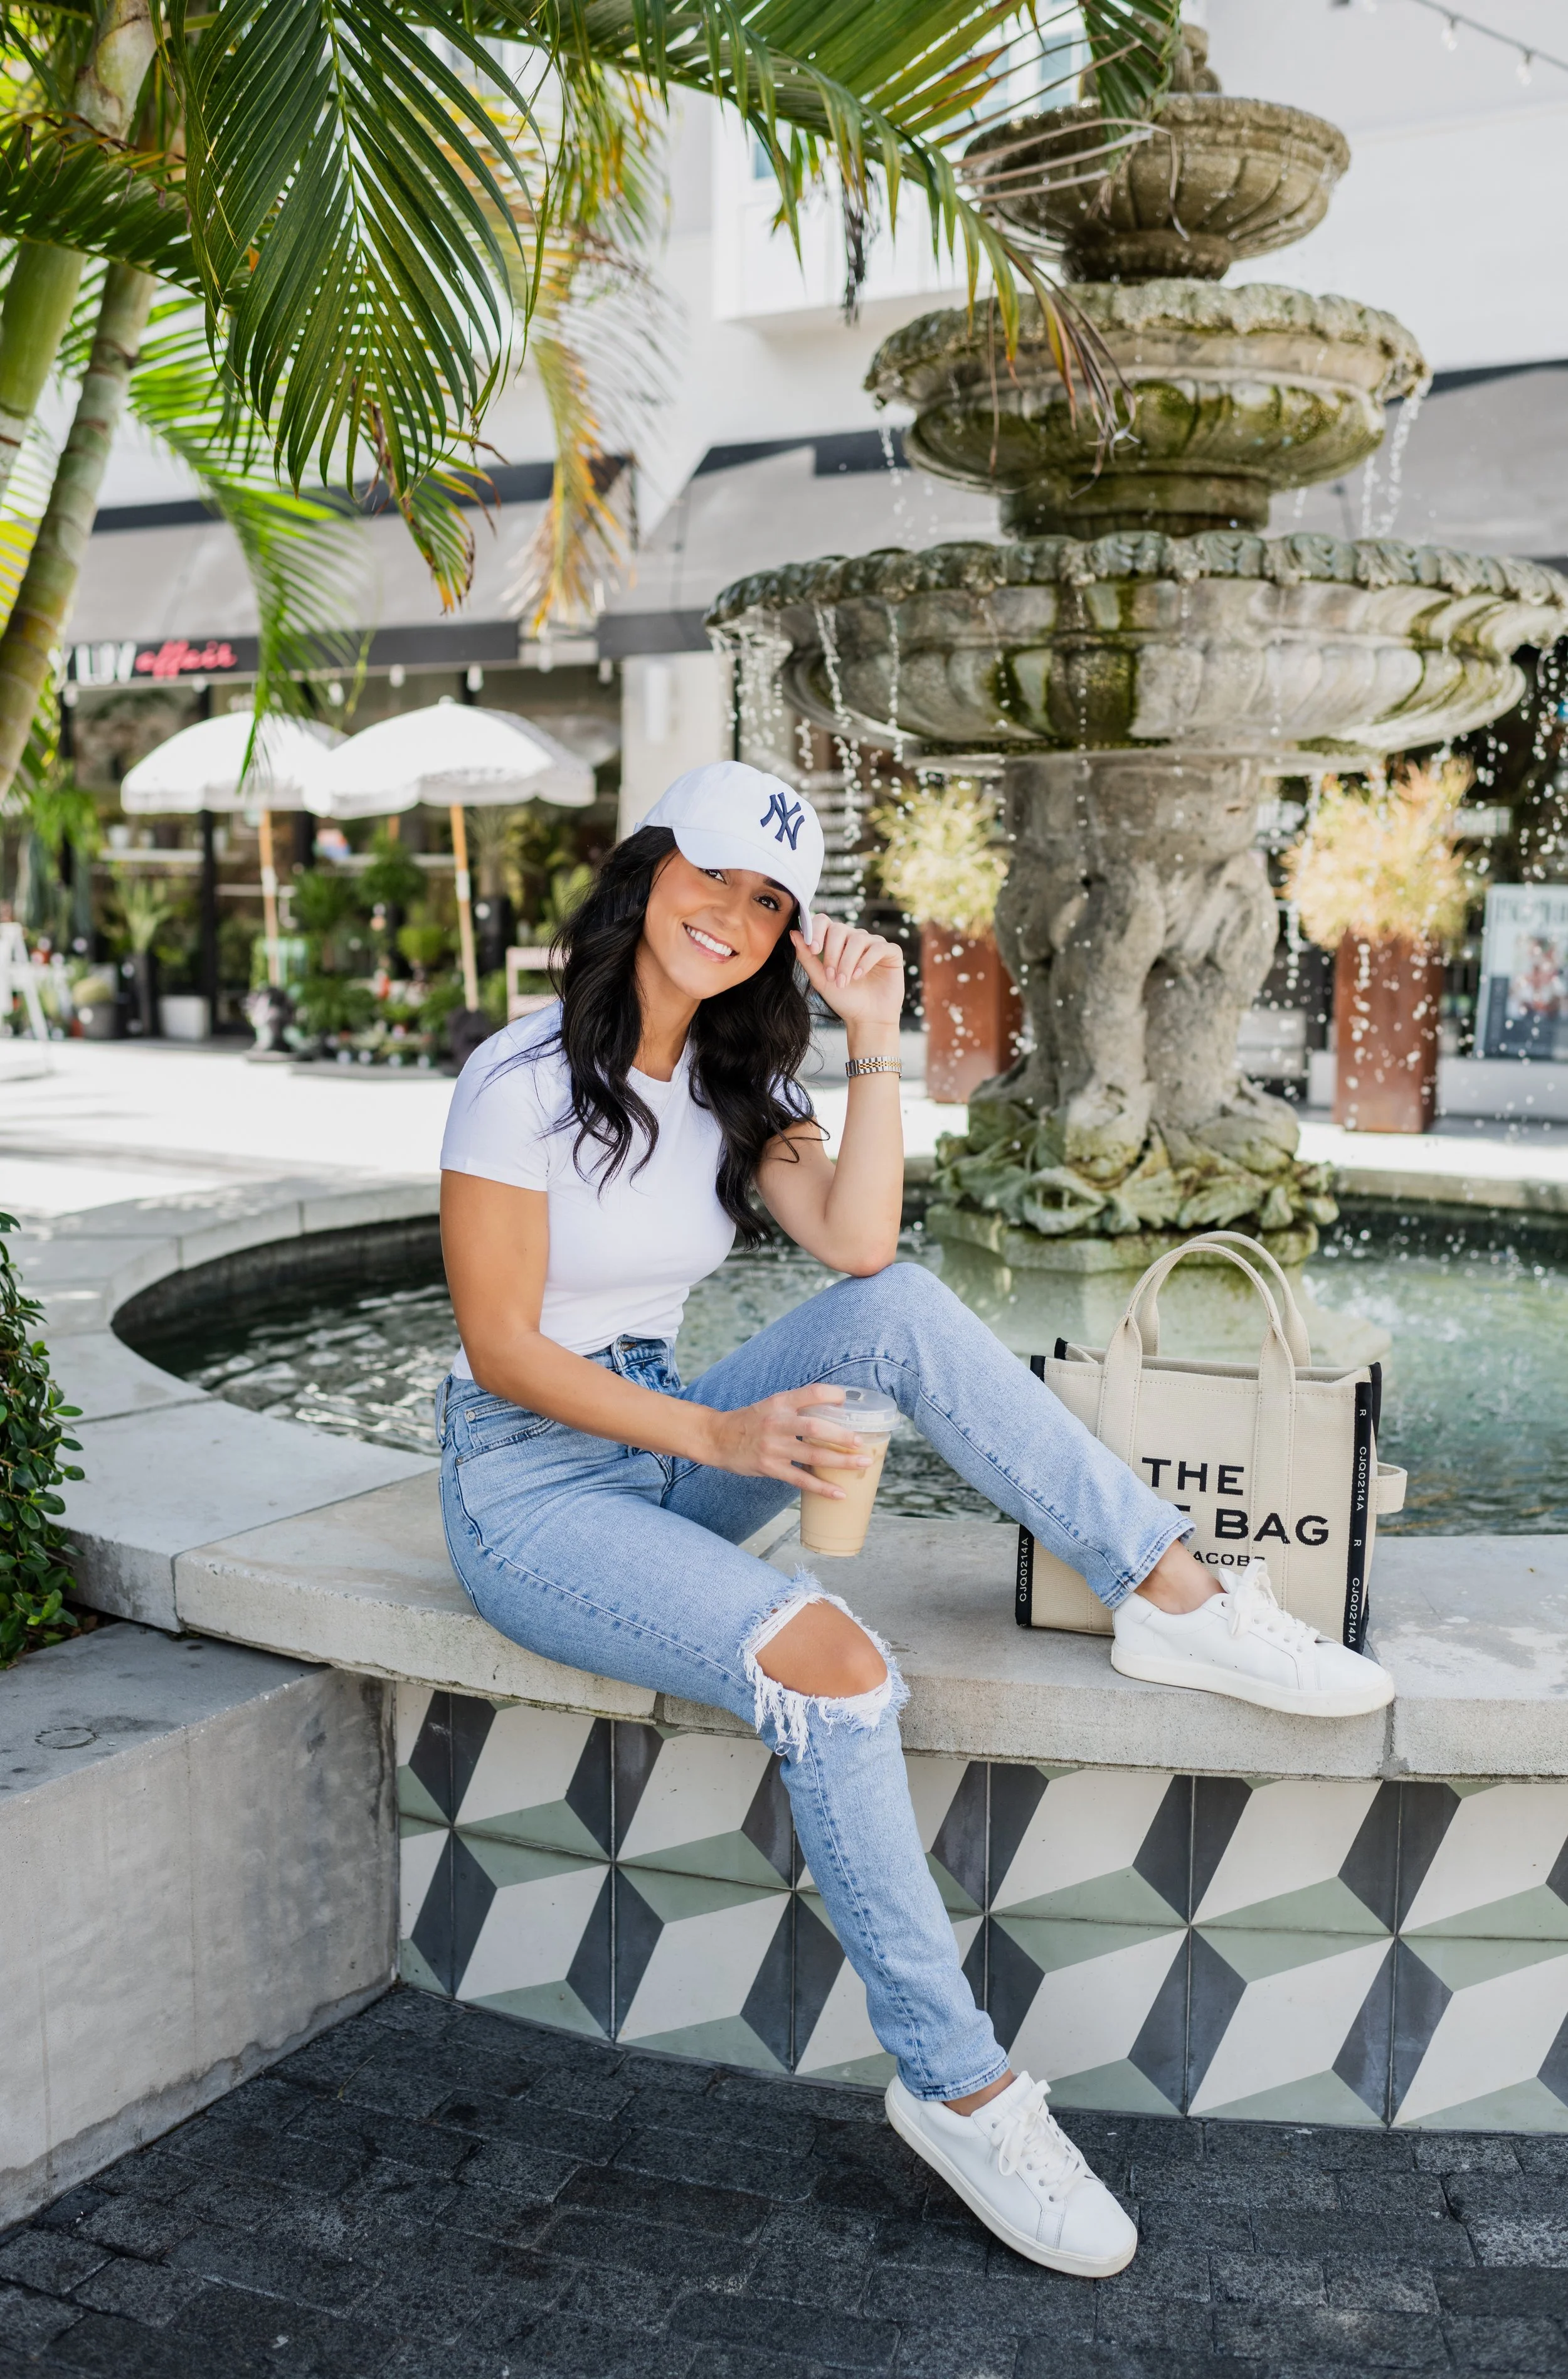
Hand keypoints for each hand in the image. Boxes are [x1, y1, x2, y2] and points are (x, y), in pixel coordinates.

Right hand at [700, 1385, 868, 1498]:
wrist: (717, 1437)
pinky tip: (839, 1493)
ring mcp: (773, 1446)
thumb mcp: (771, 1405)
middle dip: (842, 1435)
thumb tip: (834, 1411)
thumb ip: (797, 1407)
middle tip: (862, 1441)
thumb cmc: (749, 1421)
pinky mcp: (770, 1467)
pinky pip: (800, 1478)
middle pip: (815, 1427)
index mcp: (780, 1402)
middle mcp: (777, 1422)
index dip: (832, 1395)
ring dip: (841, 1460)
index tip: (847, 1401)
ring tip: (863, 1463)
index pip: (811, 1393)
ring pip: (812, 1454)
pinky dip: (821, 1487)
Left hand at [792, 919, 903, 1035]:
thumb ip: (806, 957)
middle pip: (840, 929)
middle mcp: (855, 938)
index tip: (814, 950)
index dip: (817, 930)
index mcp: (837, 942)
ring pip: (858, 938)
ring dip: (847, 962)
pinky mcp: (891, 952)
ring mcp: (874, 944)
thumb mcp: (820, 979)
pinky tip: (859, 976)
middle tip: (831, 976)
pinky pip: (878, 947)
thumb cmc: (844, 999)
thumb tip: (794, 933)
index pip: (824, 921)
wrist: (866, 1019)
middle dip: (833, 953)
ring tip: (844, 982)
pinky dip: (865, 961)